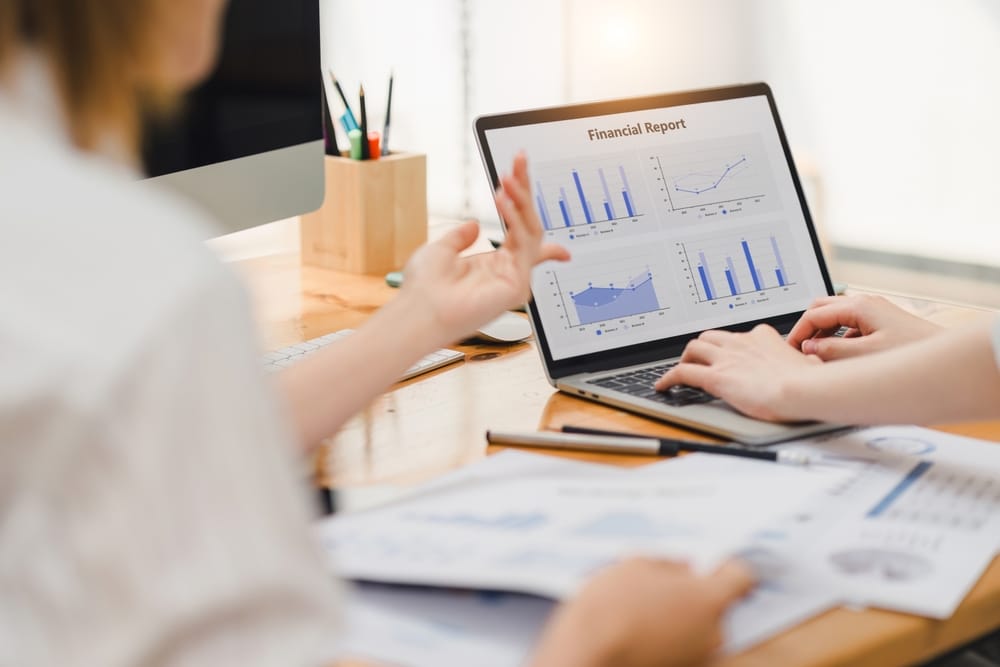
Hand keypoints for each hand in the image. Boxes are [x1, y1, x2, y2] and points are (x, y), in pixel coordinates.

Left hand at [401, 153, 568, 342]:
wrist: (419, 310)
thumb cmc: (424, 288)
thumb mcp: (441, 249)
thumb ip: (460, 236)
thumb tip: (474, 225)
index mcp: (494, 265)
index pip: (521, 233)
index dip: (526, 205)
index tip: (520, 174)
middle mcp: (508, 271)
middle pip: (529, 224)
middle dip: (525, 190)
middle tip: (517, 161)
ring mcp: (515, 279)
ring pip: (532, 230)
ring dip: (521, 200)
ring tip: (506, 178)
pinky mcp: (517, 285)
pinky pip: (526, 244)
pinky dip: (516, 217)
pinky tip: (503, 198)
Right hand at [530, 558, 753, 666]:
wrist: (587, 653)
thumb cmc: (611, 606)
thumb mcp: (637, 564)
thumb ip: (670, 564)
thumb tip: (683, 569)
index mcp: (709, 600)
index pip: (741, 577)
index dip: (727, 567)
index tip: (715, 564)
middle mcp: (712, 633)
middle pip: (716, 605)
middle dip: (694, 593)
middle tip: (661, 585)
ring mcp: (697, 657)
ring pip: (697, 627)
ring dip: (680, 617)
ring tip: (642, 609)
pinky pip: (682, 646)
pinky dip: (668, 637)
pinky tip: (640, 630)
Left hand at [655, 325, 821, 421]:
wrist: (802, 390)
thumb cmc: (810, 382)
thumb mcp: (810, 365)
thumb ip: (806, 363)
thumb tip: (815, 365)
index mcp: (762, 337)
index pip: (739, 335)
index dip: (730, 345)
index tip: (729, 354)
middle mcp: (741, 342)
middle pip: (711, 337)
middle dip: (703, 347)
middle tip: (700, 361)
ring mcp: (726, 358)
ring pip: (693, 348)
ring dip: (685, 357)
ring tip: (682, 370)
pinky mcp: (715, 376)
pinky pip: (682, 372)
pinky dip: (669, 378)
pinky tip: (663, 386)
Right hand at [787, 295, 941, 360]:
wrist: (944, 356)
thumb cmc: (911, 352)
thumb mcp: (864, 356)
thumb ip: (831, 351)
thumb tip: (809, 348)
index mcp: (859, 306)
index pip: (814, 313)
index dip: (799, 332)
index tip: (791, 350)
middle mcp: (865, 303)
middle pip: (822, 308)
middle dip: (808, 328)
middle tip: (801, 350)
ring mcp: (874, 312)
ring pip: (836, 317)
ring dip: (825, 334)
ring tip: (820, 356)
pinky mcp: (881, 322)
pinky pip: (850, 325)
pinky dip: (840, 338)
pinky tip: (843, 358)